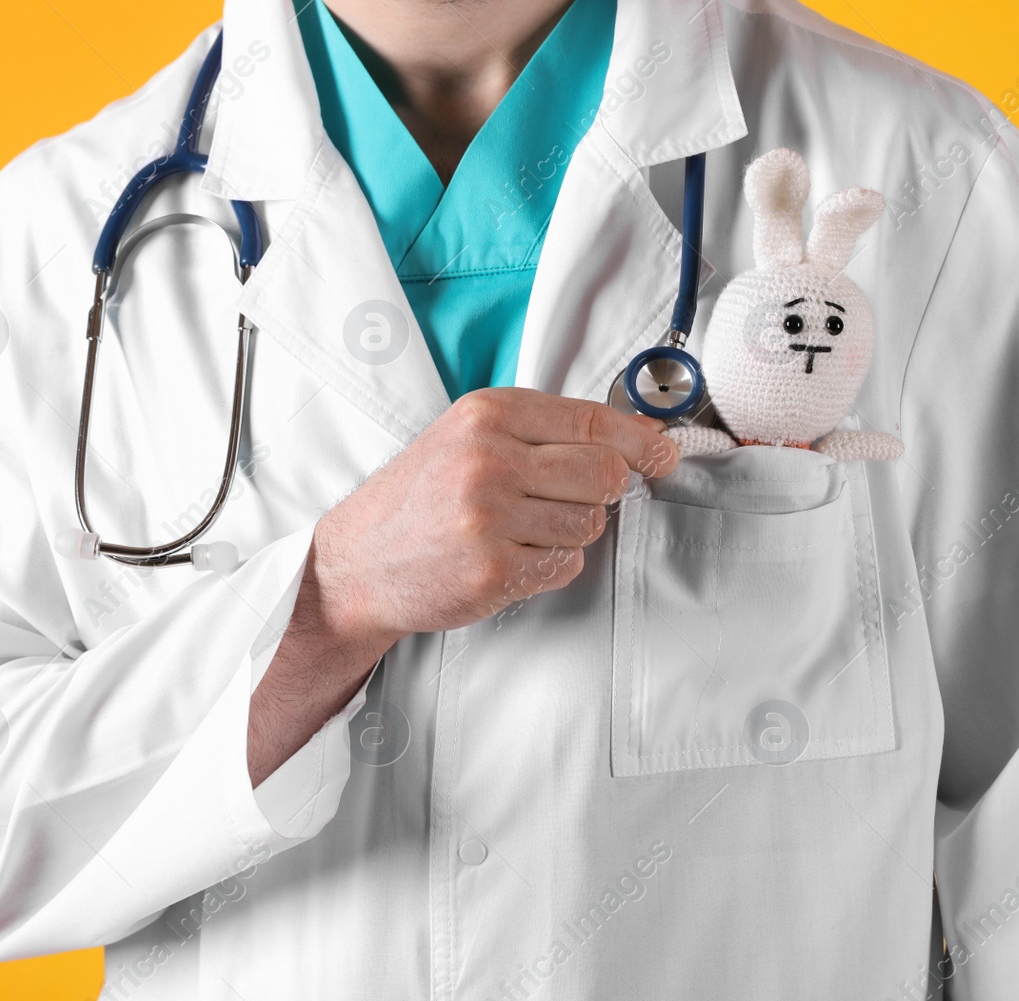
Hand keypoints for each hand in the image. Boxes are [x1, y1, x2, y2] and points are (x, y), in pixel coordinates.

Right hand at [246, 388, 677, 784]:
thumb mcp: (468, 439)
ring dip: (569, 534)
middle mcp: (489, 459)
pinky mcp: (494, 568)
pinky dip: (549, 566)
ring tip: (518, 531)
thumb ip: (542, 431)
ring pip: (590, 524)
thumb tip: (635, 436)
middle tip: (566, 502)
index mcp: (487, 414)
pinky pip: (566, 566)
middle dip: (602, 493)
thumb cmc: (419, 499)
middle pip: (606, 474)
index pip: (594, 419)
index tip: (663, 455)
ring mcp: (490, 516)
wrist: (355, 562)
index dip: (642, 442)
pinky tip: (508, 558)